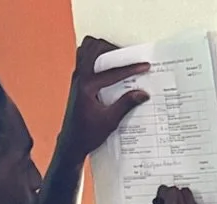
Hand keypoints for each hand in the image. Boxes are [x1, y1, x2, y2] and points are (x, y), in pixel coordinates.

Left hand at [62, 36, 148, 158]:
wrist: (71, 142)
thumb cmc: (88, 134)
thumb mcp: (110, 121)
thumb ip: (126, 104)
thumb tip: (143, 93)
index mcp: (87, 86)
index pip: (112, 72)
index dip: (131, 68)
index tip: (145, 66)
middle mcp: (80, 77)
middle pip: (95, 47)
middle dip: (113, 49)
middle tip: (127, 57)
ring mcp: (77, 77)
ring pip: (86, 48)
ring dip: (102, 48)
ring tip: (117, 58)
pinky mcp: (77, 80)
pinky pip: (84, 57)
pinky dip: (96, 55)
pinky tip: (108, 66)